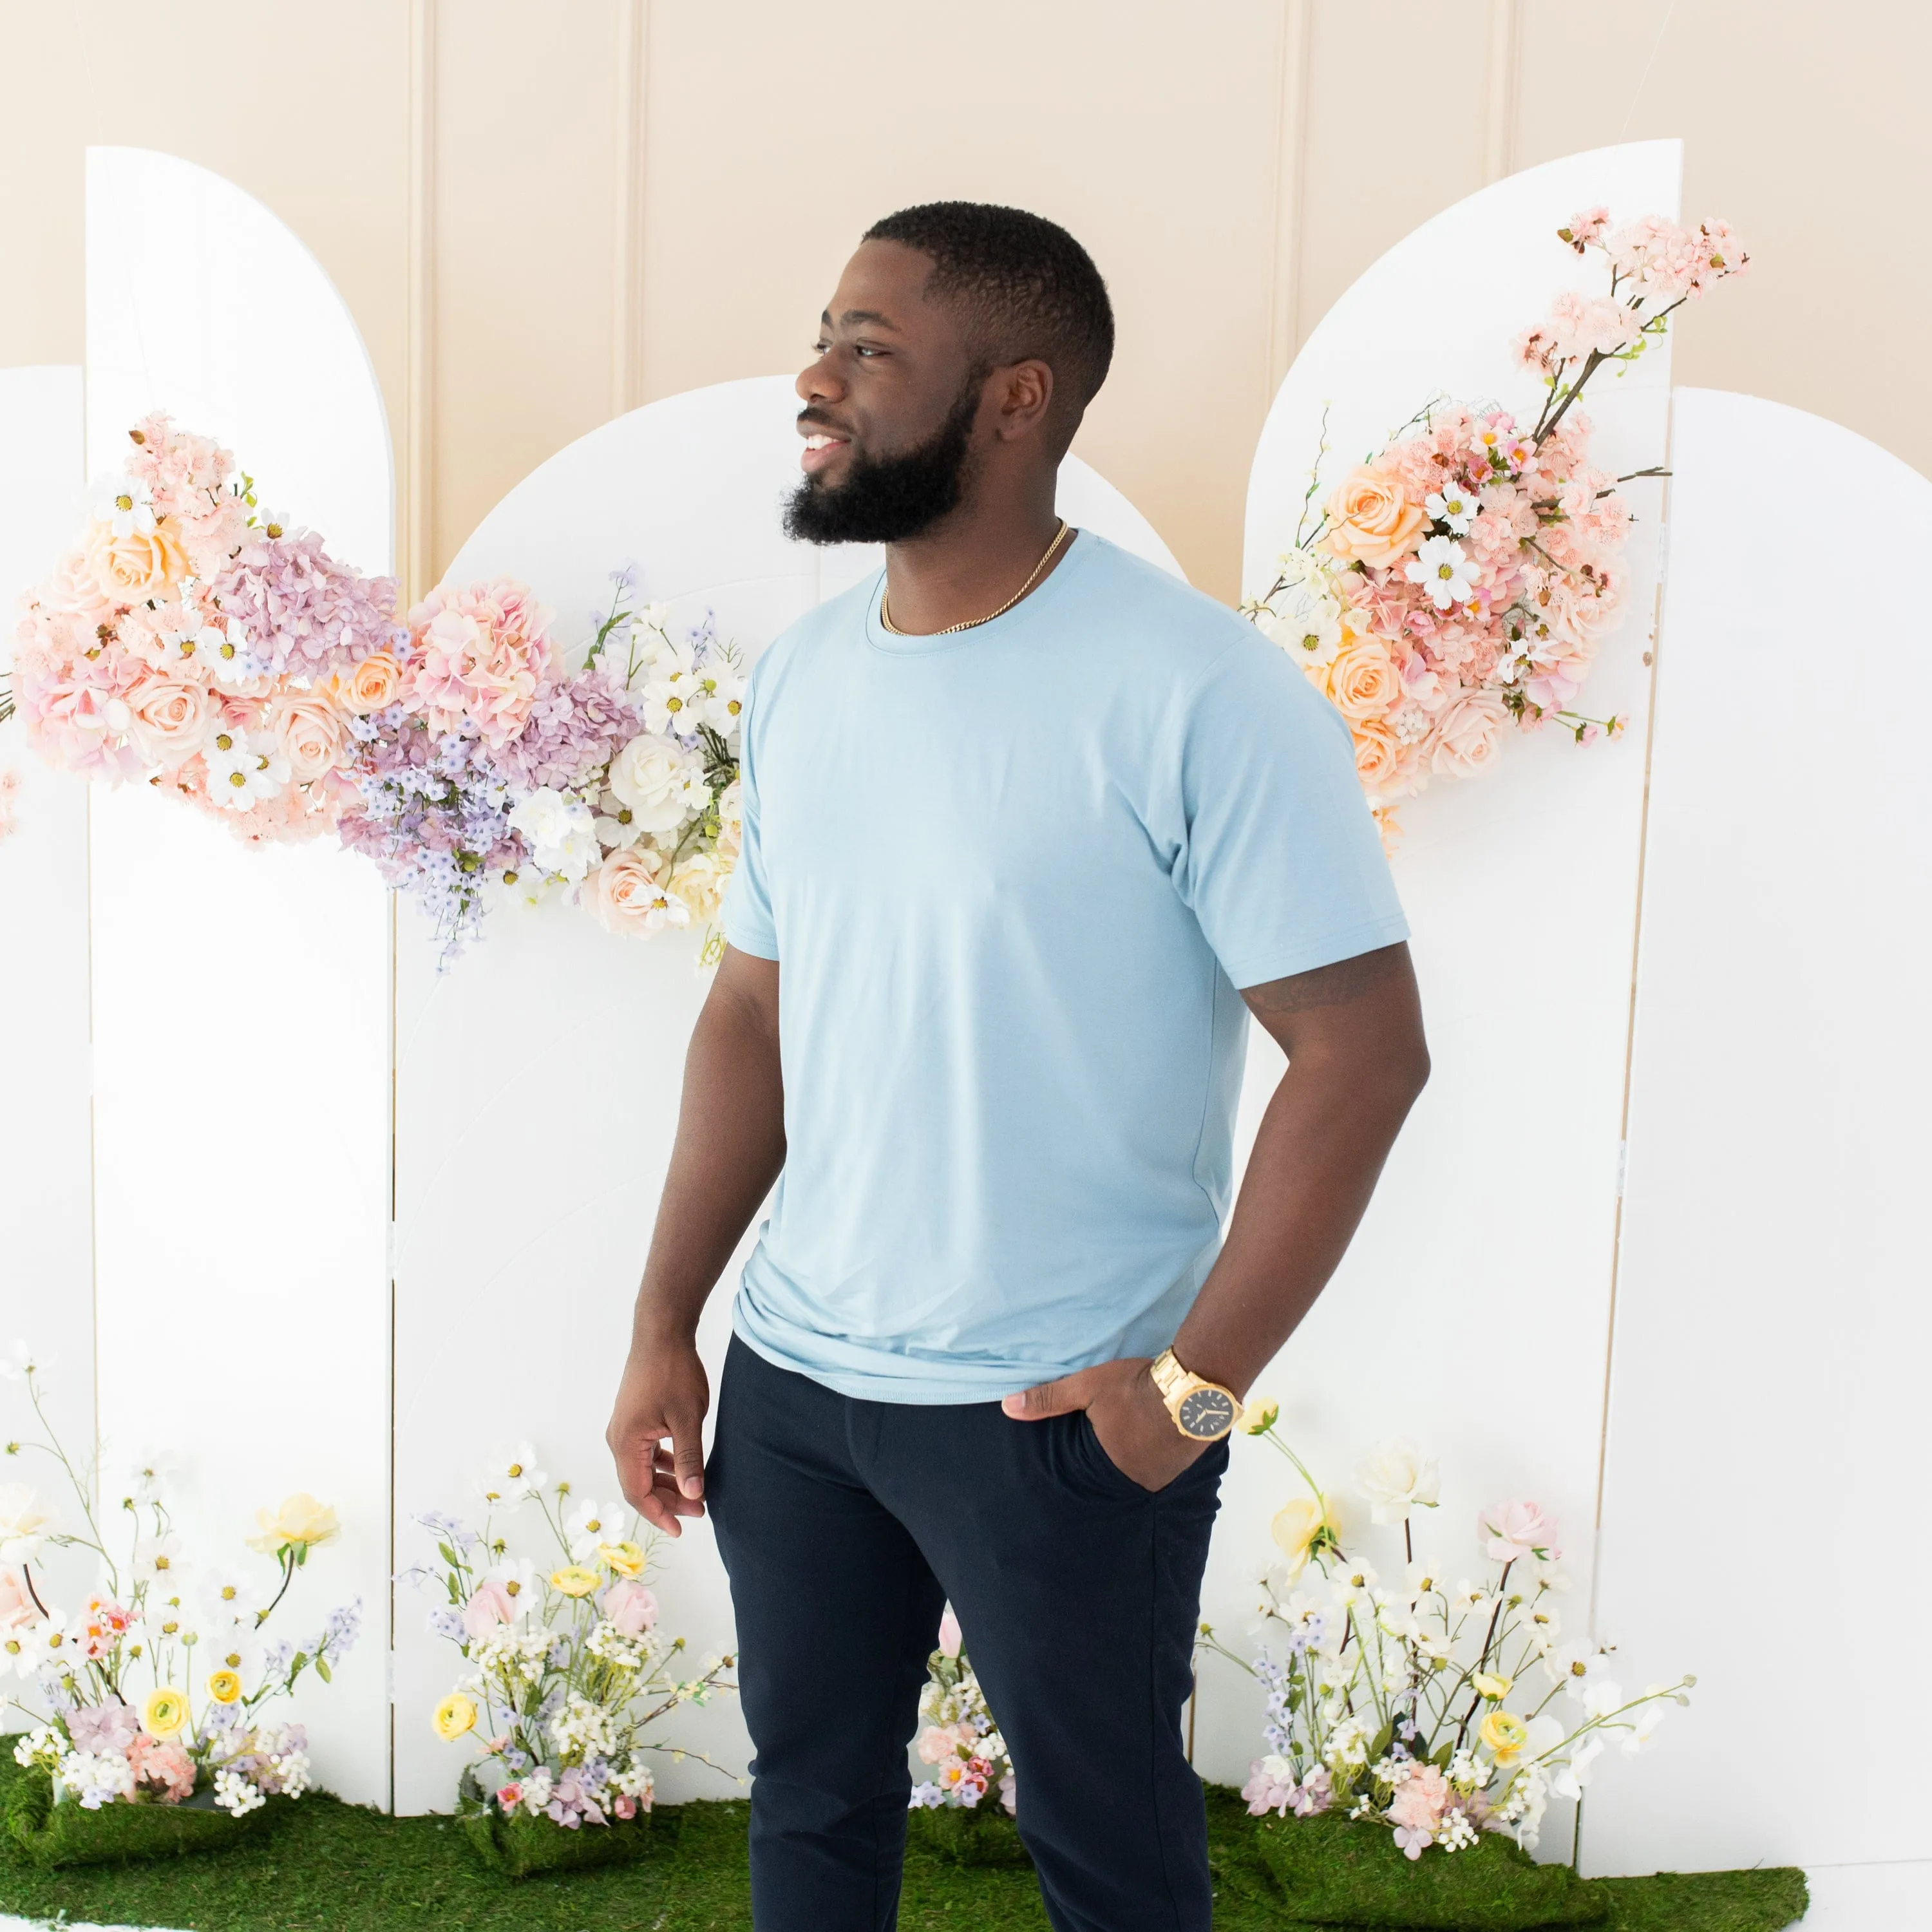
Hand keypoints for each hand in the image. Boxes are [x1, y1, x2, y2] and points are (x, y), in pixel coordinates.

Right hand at [606, 1333, 709, 1536]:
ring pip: (642, 1469)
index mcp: (626, 1442)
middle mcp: (618, 1439)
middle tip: (699, 1510)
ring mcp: (623, 1428)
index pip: (638, 1493)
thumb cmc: (674, 1372)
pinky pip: (644, 1453)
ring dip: (666, 1483)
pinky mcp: (632, 1419)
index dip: (659, 1515)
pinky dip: (662, 1465)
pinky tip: (682, 1467)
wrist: (661, 1333)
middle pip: (639, 1484)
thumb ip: (689, 1458)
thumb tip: (693, 1495)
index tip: (682, 1528)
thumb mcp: (688, 1418)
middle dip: (668, 1501)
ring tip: (695, 1493)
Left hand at [1001, 1357, 1206, 1491]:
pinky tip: (1160, 1434)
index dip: (1089, 1453)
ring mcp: (1164, 1475)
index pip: (1088, 1471)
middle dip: (1115, 1457)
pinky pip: (1165, 1465)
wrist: (1194, 1383)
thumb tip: (1007, 1407)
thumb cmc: (1135, 1386)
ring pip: (1143, 1470)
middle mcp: (1137, 1479)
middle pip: (1118, 1472)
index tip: (1092, 1442)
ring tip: (1138, 1435)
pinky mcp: (1185, 1466)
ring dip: (1139, 1456)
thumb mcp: (1086, 1387)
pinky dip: (1159, 1453)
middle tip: (1118, 1437)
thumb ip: (1048, 1399)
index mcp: (1109, 1467)